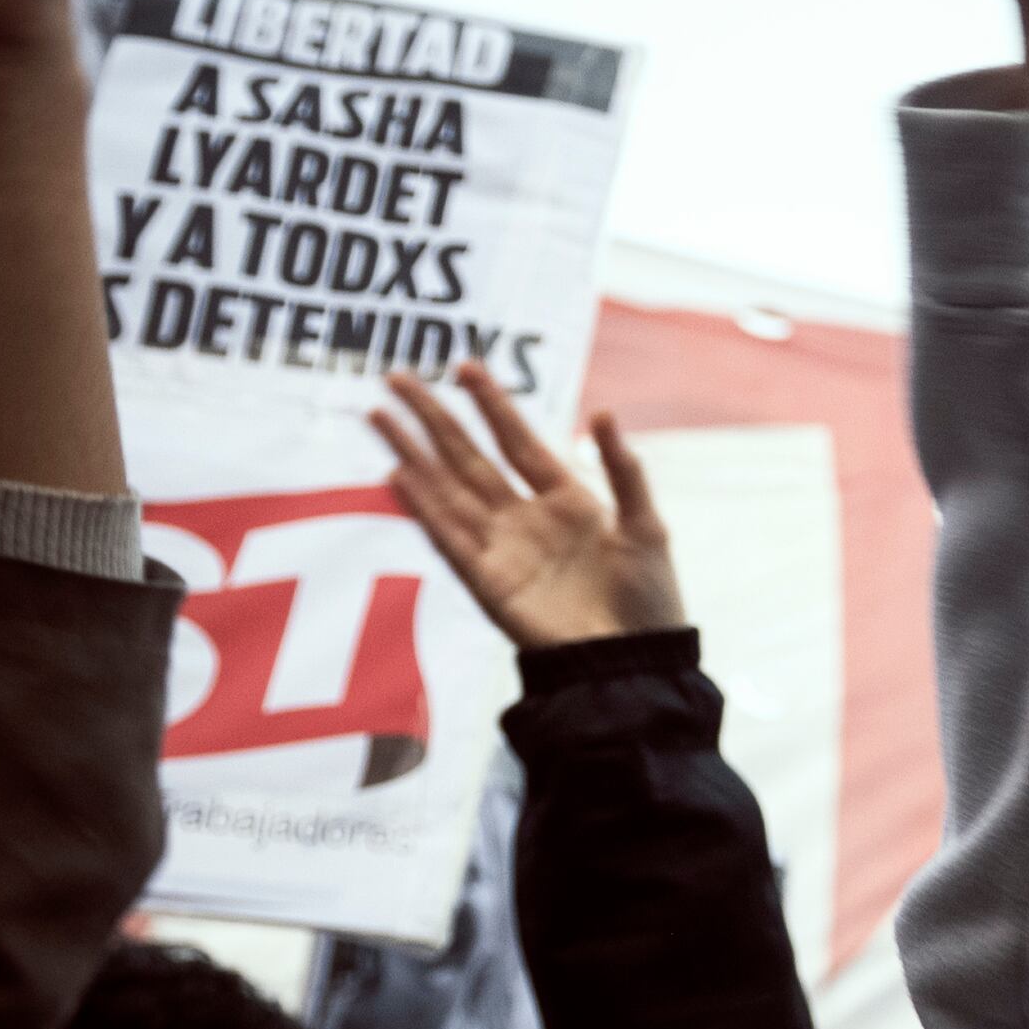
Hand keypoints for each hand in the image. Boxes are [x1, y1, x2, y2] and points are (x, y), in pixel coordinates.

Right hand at [369, 364, 681, 649]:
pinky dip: (422, 507)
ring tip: (379, 417)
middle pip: (470, 458)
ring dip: (413, 453)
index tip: (464, 366)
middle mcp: (526, 518)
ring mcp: (503, 548)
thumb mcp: (646, 526)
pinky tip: (398, 474)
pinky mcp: (488, 582)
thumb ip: (626, 471)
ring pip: (447, 489)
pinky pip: (448, 537)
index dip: (492, 404)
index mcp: (567, 500)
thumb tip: (603, 412)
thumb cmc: (649, 600)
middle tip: (398, 378)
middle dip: (435, 419)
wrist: (634, 661)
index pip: (518, 440)